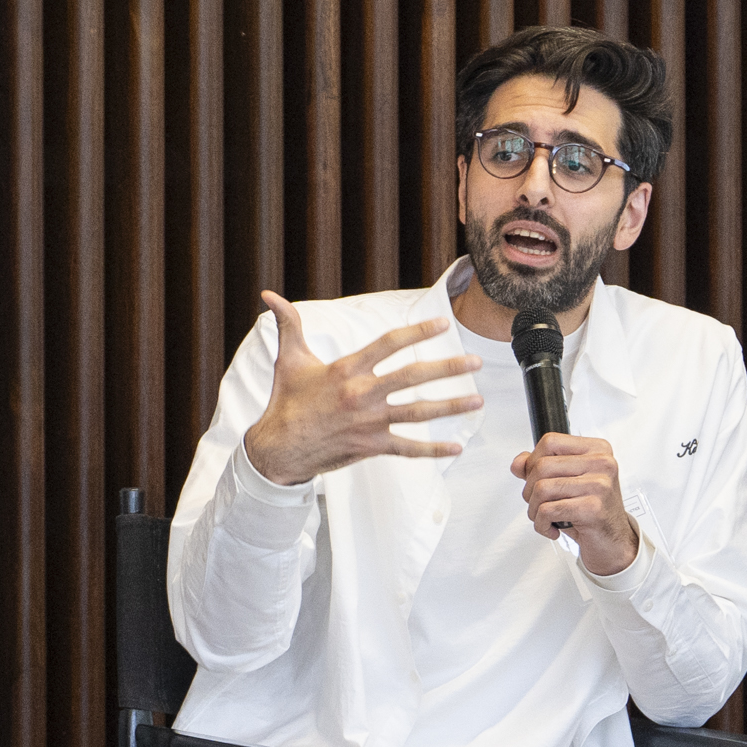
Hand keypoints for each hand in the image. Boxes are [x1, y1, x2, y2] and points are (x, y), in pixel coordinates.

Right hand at [239, 292, 484, 485]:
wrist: (279, 448)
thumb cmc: (286, 401)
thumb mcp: (289, 359)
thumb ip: (288, 324)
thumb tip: (268, 295)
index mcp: (347, 370)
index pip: (389, 344)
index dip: (417, 331)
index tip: (442, 323)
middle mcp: (362, 394)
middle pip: (414, 377)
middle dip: (448, 368)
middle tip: (476, 361)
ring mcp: (369, 422)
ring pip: (418, 412)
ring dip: (451, 406)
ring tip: (478, 400)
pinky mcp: (371, 447)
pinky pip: (408, 449)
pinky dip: (433, 450)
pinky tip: (456, 447)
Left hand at [511, 433, 639, 573]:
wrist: (613, 542)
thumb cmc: (592, 511)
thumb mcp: (567, 483)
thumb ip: (541, 468)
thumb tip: (518, 463)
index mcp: (597, 450)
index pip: (550, 442)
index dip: (533, 461)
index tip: (535, 478)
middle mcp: (602, 464)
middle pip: (542, 466)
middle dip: (530, 490)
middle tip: (538, 503)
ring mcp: (599, 485)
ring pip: (542, 489)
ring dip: (534, 509)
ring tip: (544, 517)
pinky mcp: (592, 508)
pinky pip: (548, 511)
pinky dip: (541, 524)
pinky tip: (552, 527)